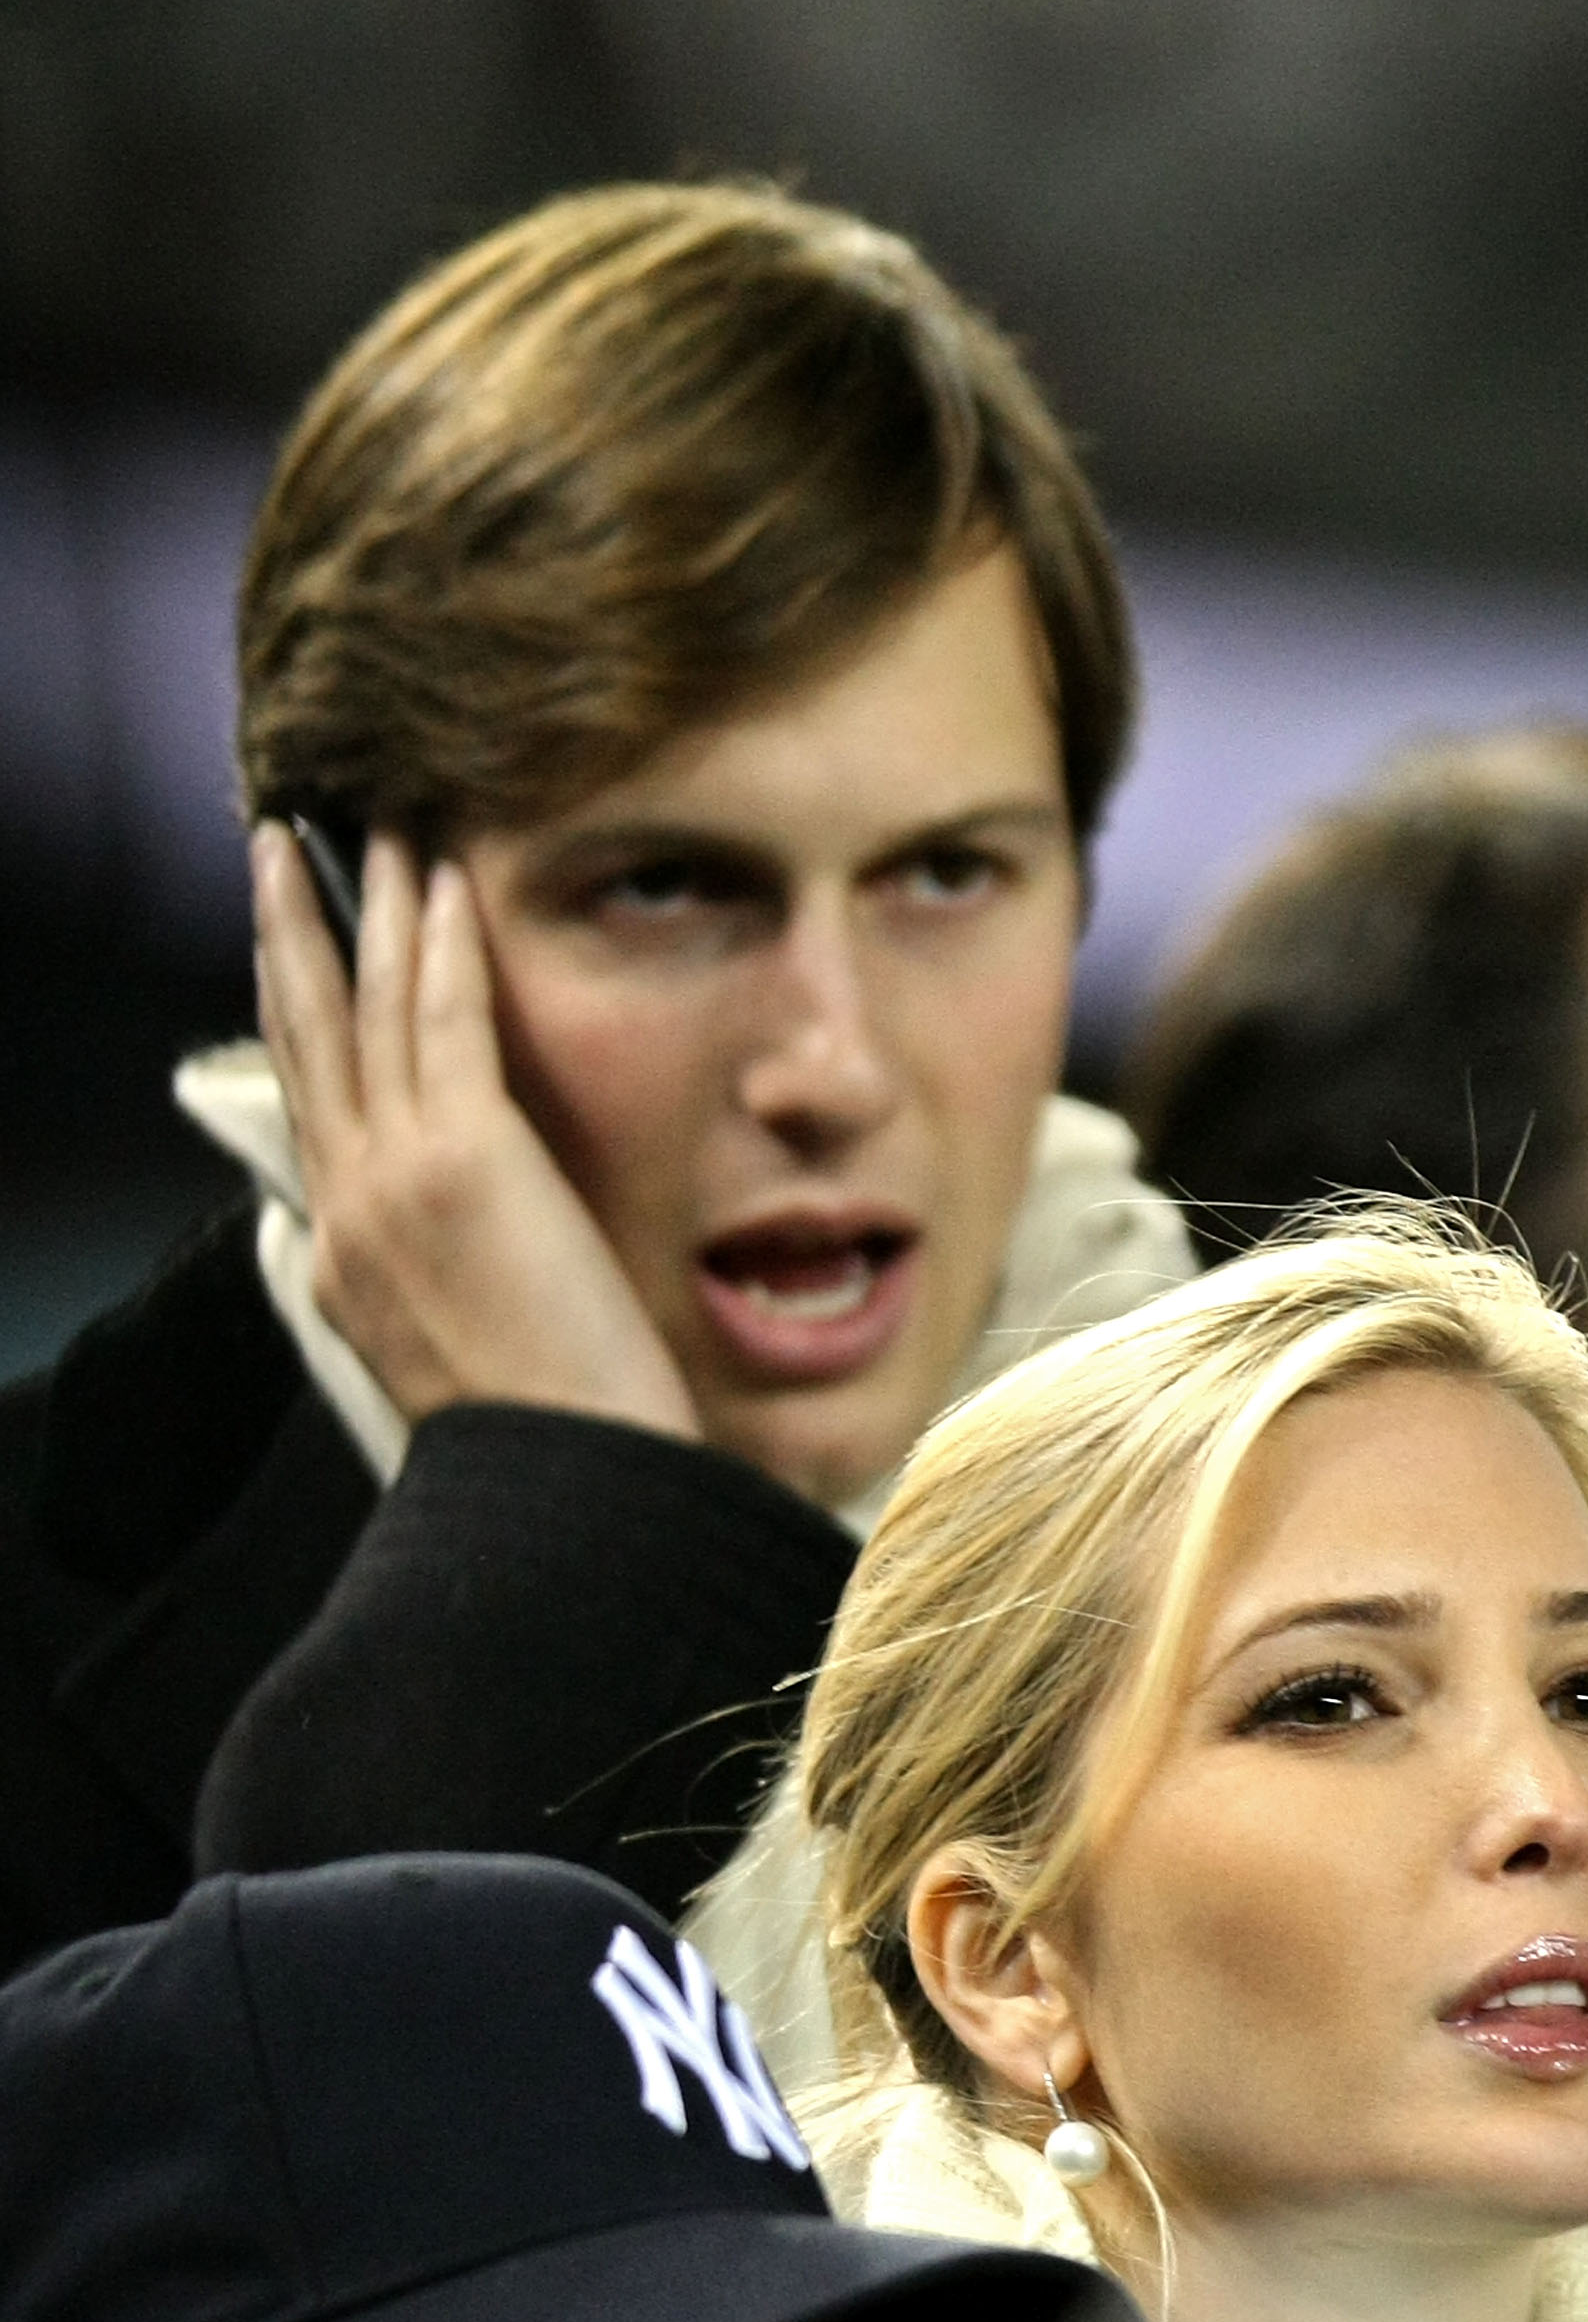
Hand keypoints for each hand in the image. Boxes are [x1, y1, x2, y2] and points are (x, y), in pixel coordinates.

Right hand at [251, 823, 701, 1440]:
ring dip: (367, 907)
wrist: (571, 1494)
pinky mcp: (464, 1158)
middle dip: (294, 937)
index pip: (314, 1115)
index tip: (299, 955)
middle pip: (307, 1041)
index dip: (301, 1020)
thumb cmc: (555, 1452)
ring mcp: (394, 1180)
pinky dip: (437, 941)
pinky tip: (440, 877)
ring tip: (367, 828)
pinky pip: (442, 1018)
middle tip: (282, 852)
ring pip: (366, 1010)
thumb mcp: (469, 1368)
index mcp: (346, 1267)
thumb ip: (452, 1295)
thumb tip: (479, 1258)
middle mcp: (348, 1212)